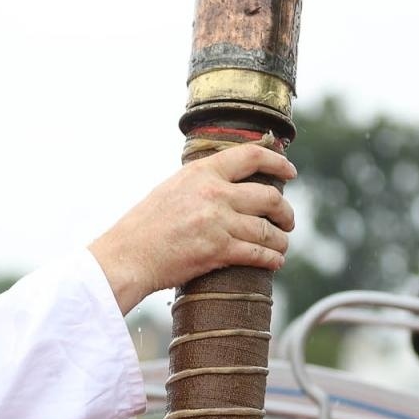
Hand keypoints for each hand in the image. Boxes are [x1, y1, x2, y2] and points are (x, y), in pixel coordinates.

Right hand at [89, 142, 296, 314]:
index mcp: (202, 172)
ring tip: (281, 246)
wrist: (128, 255)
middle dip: (286, 212)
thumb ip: (202, 183)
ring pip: (268, 230)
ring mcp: (218, 223)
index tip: (290, 172)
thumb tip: (229, 184)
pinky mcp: (218, 251)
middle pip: (269, 196)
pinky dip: (271, 259)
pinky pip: (258, 254)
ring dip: (281, 240)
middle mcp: (214, 194)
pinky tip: (275, 262)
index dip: (278, 163)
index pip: (251, 156)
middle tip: (287, 221)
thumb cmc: (145, 226)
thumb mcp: (172, 188)